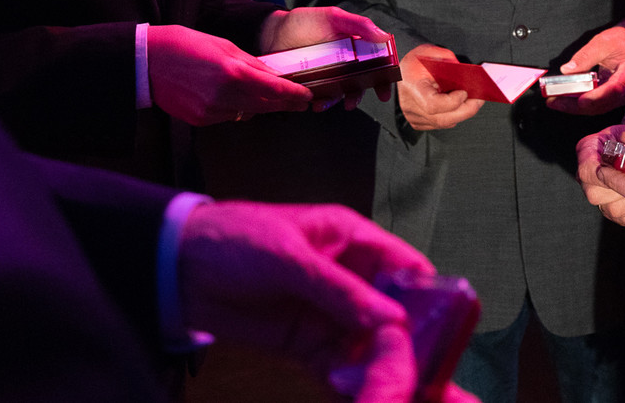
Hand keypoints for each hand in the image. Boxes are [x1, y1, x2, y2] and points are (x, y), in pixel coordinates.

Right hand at [147, 25, 312, 124]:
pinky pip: (228, 117)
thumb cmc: (185, 45)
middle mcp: (224, 95)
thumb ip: (250, 64)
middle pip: (265, 106)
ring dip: (258, 106)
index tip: (306, 96)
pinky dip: (235, 109)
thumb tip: (272, 76)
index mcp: (232, 71)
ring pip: (246, 113)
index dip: (294, 95)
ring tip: (262, 95)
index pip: (274, 90)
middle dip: (283, 104)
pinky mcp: (200, 120)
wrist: (147, 60)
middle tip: (297, 102)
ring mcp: (211, 111)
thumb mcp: (223, 46)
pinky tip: (229, 96)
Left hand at [180, 202, 480, 402]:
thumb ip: (338, 290)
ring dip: (388, 378)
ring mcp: (331, 316)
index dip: (430, 299)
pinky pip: (342, 372)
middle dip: (413, 352)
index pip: (407, 268)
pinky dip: (356, 390)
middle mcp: (350, 279)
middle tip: (423, 386)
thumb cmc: (234, 238)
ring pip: (374, 351)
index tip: (447, 333)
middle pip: (396, 318)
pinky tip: (368, 401)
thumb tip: (391, 318)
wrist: (176, 267)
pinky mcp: (309, 346)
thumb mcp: (287, 257)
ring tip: (394, 400)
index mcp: (352, 241)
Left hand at [260, 7, 394, 104]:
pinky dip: (317, 102)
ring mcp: (327, 76)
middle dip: (357, 96)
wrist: (272, 32)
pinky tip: (311, 101)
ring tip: (322, 103)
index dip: (383, 77)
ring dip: (334, 102)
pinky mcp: (311, 85)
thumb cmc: (304, 21)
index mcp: (354, 48)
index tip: (384, 89)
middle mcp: (344, 64)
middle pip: (358, 84)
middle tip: (351, 102)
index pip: (375, 65)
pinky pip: (318, 97)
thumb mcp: (332, 17)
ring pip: (338, 93)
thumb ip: (358, 24)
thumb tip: (384, 36)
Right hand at [397, 45, 483, 131]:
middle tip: (479, 99)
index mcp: (412, 88)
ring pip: (443, 123)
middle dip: (466, 110)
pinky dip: (451, 116)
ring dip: (461, 114)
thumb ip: (450, 62)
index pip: (433, 105)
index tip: (464, 92)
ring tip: (472, 101)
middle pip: (442, 119)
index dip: (452, 102)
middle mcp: (410, 106)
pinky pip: (439, 125)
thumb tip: (467, 76)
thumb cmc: (416, 60)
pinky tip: (457, 106)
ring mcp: (413, 116)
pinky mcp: (417, 121)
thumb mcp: (432, 52)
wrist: (400, 68)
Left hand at [544, 26, 624, 115]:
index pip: (615, 89)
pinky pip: (595, 105)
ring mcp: (620, 97)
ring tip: (553, 100)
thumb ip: (585, 56)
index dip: (597, 96)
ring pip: (597, 107)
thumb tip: (567, 70)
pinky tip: (562, 99)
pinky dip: (578, 103)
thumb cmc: (623, 43)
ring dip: (573, 106)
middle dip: (575, 105)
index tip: (580, 100)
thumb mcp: (604, 42)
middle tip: (553, 100)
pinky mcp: (612, 99)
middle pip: (602, 103)